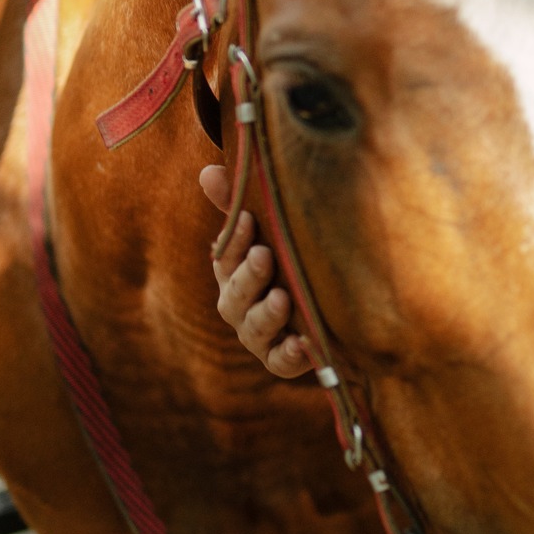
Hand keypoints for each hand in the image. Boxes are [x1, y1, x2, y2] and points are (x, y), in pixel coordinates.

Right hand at [200, 166, 312, 377]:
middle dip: (248, 276)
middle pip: (235, 296)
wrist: (326, 300)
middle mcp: (240, 305)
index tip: (251, 220)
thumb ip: (237, 202)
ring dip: (266, 314)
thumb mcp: (267, 228)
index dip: (235, 240)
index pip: (226, 256)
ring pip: (254, 329)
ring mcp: (260, 334)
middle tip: (265, 255)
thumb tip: (208, 171)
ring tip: (282, 298)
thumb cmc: (288, 255)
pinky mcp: (282, 358)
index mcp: (232, 272)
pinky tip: (304, 345)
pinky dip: (290, 356)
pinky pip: (281, 362)